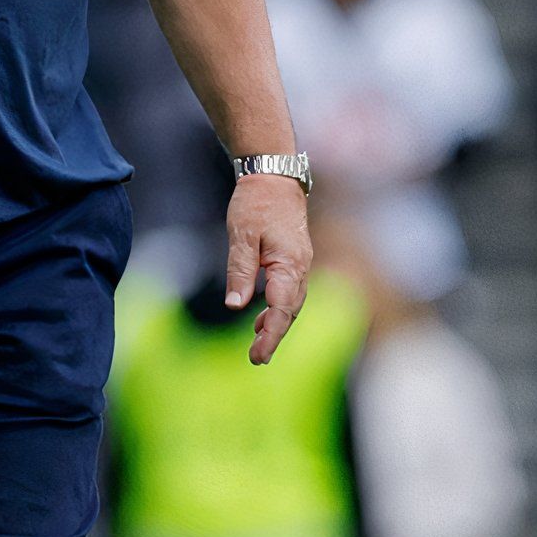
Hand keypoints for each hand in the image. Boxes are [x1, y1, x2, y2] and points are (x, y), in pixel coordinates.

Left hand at [223, 173, 313, 363]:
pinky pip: (289, 292)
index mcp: (290, 265)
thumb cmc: (256, 203)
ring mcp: (300, 264)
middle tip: (256, 359)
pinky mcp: (294, 260)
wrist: (274, 177)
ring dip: (276, 324)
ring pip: (291, 304)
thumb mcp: (241, 235)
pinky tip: (259, 318)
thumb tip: (235, 306)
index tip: (257, 356)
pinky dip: (277, 309)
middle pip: (290, 312)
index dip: (270, 336)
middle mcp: (301, 268)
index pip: (282, 310)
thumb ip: (240, 271)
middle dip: (274, 337)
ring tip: (257, 344)